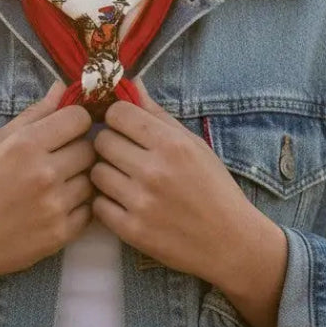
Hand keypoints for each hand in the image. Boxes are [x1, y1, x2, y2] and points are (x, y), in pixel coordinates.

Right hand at [0, 81, 95, 286]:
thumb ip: (32, 115)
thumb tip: (62, 87)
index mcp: (25, 146)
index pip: (79, 119)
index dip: (75, 122)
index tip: (66, 130)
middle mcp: (44, 174)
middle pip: (90, 149)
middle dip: (79, 150)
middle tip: (60, 160)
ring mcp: (56, 206)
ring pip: (93, 180)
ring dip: (79, 179)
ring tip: (56, 186)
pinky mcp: (62, 233)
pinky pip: (90, 210)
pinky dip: (78, 207)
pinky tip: (55, 207)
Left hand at [90, 79, 286, 326]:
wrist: (230, 242)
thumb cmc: (214, 189)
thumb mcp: (194, 146)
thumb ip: (159, 116)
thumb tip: (130, 84)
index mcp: (172, 145)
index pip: (118, 114)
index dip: (117, 118)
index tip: (123, 127)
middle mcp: (154, 171)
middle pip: (101, 141)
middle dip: (108, 144)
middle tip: (122, 155)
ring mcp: (141, 202)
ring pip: (95, 172)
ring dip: (105, 173)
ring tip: (123, 180)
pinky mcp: (131, 230)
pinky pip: (97, 205)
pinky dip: (106, 203)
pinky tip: (123, 203)